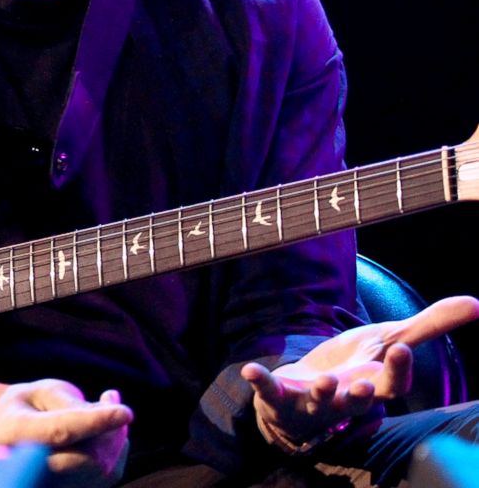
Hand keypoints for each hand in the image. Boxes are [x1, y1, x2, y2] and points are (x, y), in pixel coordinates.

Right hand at [0, 379, 131, 486]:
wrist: (12, 433)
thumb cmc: (30, 405)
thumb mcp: (44, 392)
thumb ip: (70, 404)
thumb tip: (105, 416)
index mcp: (15, 433)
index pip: (61, 433)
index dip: (95, 422)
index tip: (126, 411)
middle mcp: (28, 468)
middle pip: (86, 459)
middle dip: (111, 431)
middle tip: (111, 397)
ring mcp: (48, 486)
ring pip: (101, 471)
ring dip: (116, 438)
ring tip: (108, 406)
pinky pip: (106, 477)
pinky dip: (116, 451)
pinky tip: (107, 429)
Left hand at [241, 295, 478, 450]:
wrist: (310, 394)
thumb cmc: (355, 367)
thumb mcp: (390, 342)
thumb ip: (429, 326)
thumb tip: (476, 303)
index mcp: (373, 384)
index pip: (393, 384)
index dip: (399, 370)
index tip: (402, 350)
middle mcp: (346, 398)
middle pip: (358, 401)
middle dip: (362, 396)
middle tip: (366, 386)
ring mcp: (312, 401)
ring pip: (319, 403)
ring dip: (321, 393)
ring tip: (324, 381)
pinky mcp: (281, 396)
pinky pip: (269, 392)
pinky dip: (260, 382)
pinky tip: (250, 369)